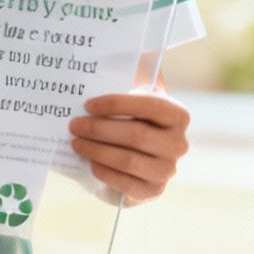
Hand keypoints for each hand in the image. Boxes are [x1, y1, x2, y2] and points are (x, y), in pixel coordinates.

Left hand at [67, 88, 190, 205]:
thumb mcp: (135, 97)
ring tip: (76, 142)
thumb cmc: (132, 119)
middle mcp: (178, 144)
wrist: (139, 155)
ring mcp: (167, 170)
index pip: (150, 106)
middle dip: (100, 129)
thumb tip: (117, 62)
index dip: (117, 104)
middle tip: (74, 125)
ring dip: (96, 150)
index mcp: (178, 116)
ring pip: (128, 160)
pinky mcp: (153, 190)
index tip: (88, 104)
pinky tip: (90, 161)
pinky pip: (125, 183)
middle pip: (136, 135)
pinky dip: (104, 171)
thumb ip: (129, 79)